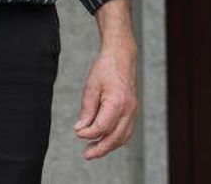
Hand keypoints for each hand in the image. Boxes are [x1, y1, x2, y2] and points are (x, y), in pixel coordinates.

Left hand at [74, 44, 138, 159]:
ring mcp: (133, 110)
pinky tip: (105, 140)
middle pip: (115, 137)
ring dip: (109, 146)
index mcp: (117, 102)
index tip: (77, 131)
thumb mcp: (91, 87)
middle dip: (100, 149)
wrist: (122, 55)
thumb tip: (80, 129)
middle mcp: (129, 109)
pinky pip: (127, 130)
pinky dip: (117, 139)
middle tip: (86, 155)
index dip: (87, 134)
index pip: (101, 128)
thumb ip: (86, 110)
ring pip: (123, 137)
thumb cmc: (106, 68)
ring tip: (94, 150)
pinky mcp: (133, 109)